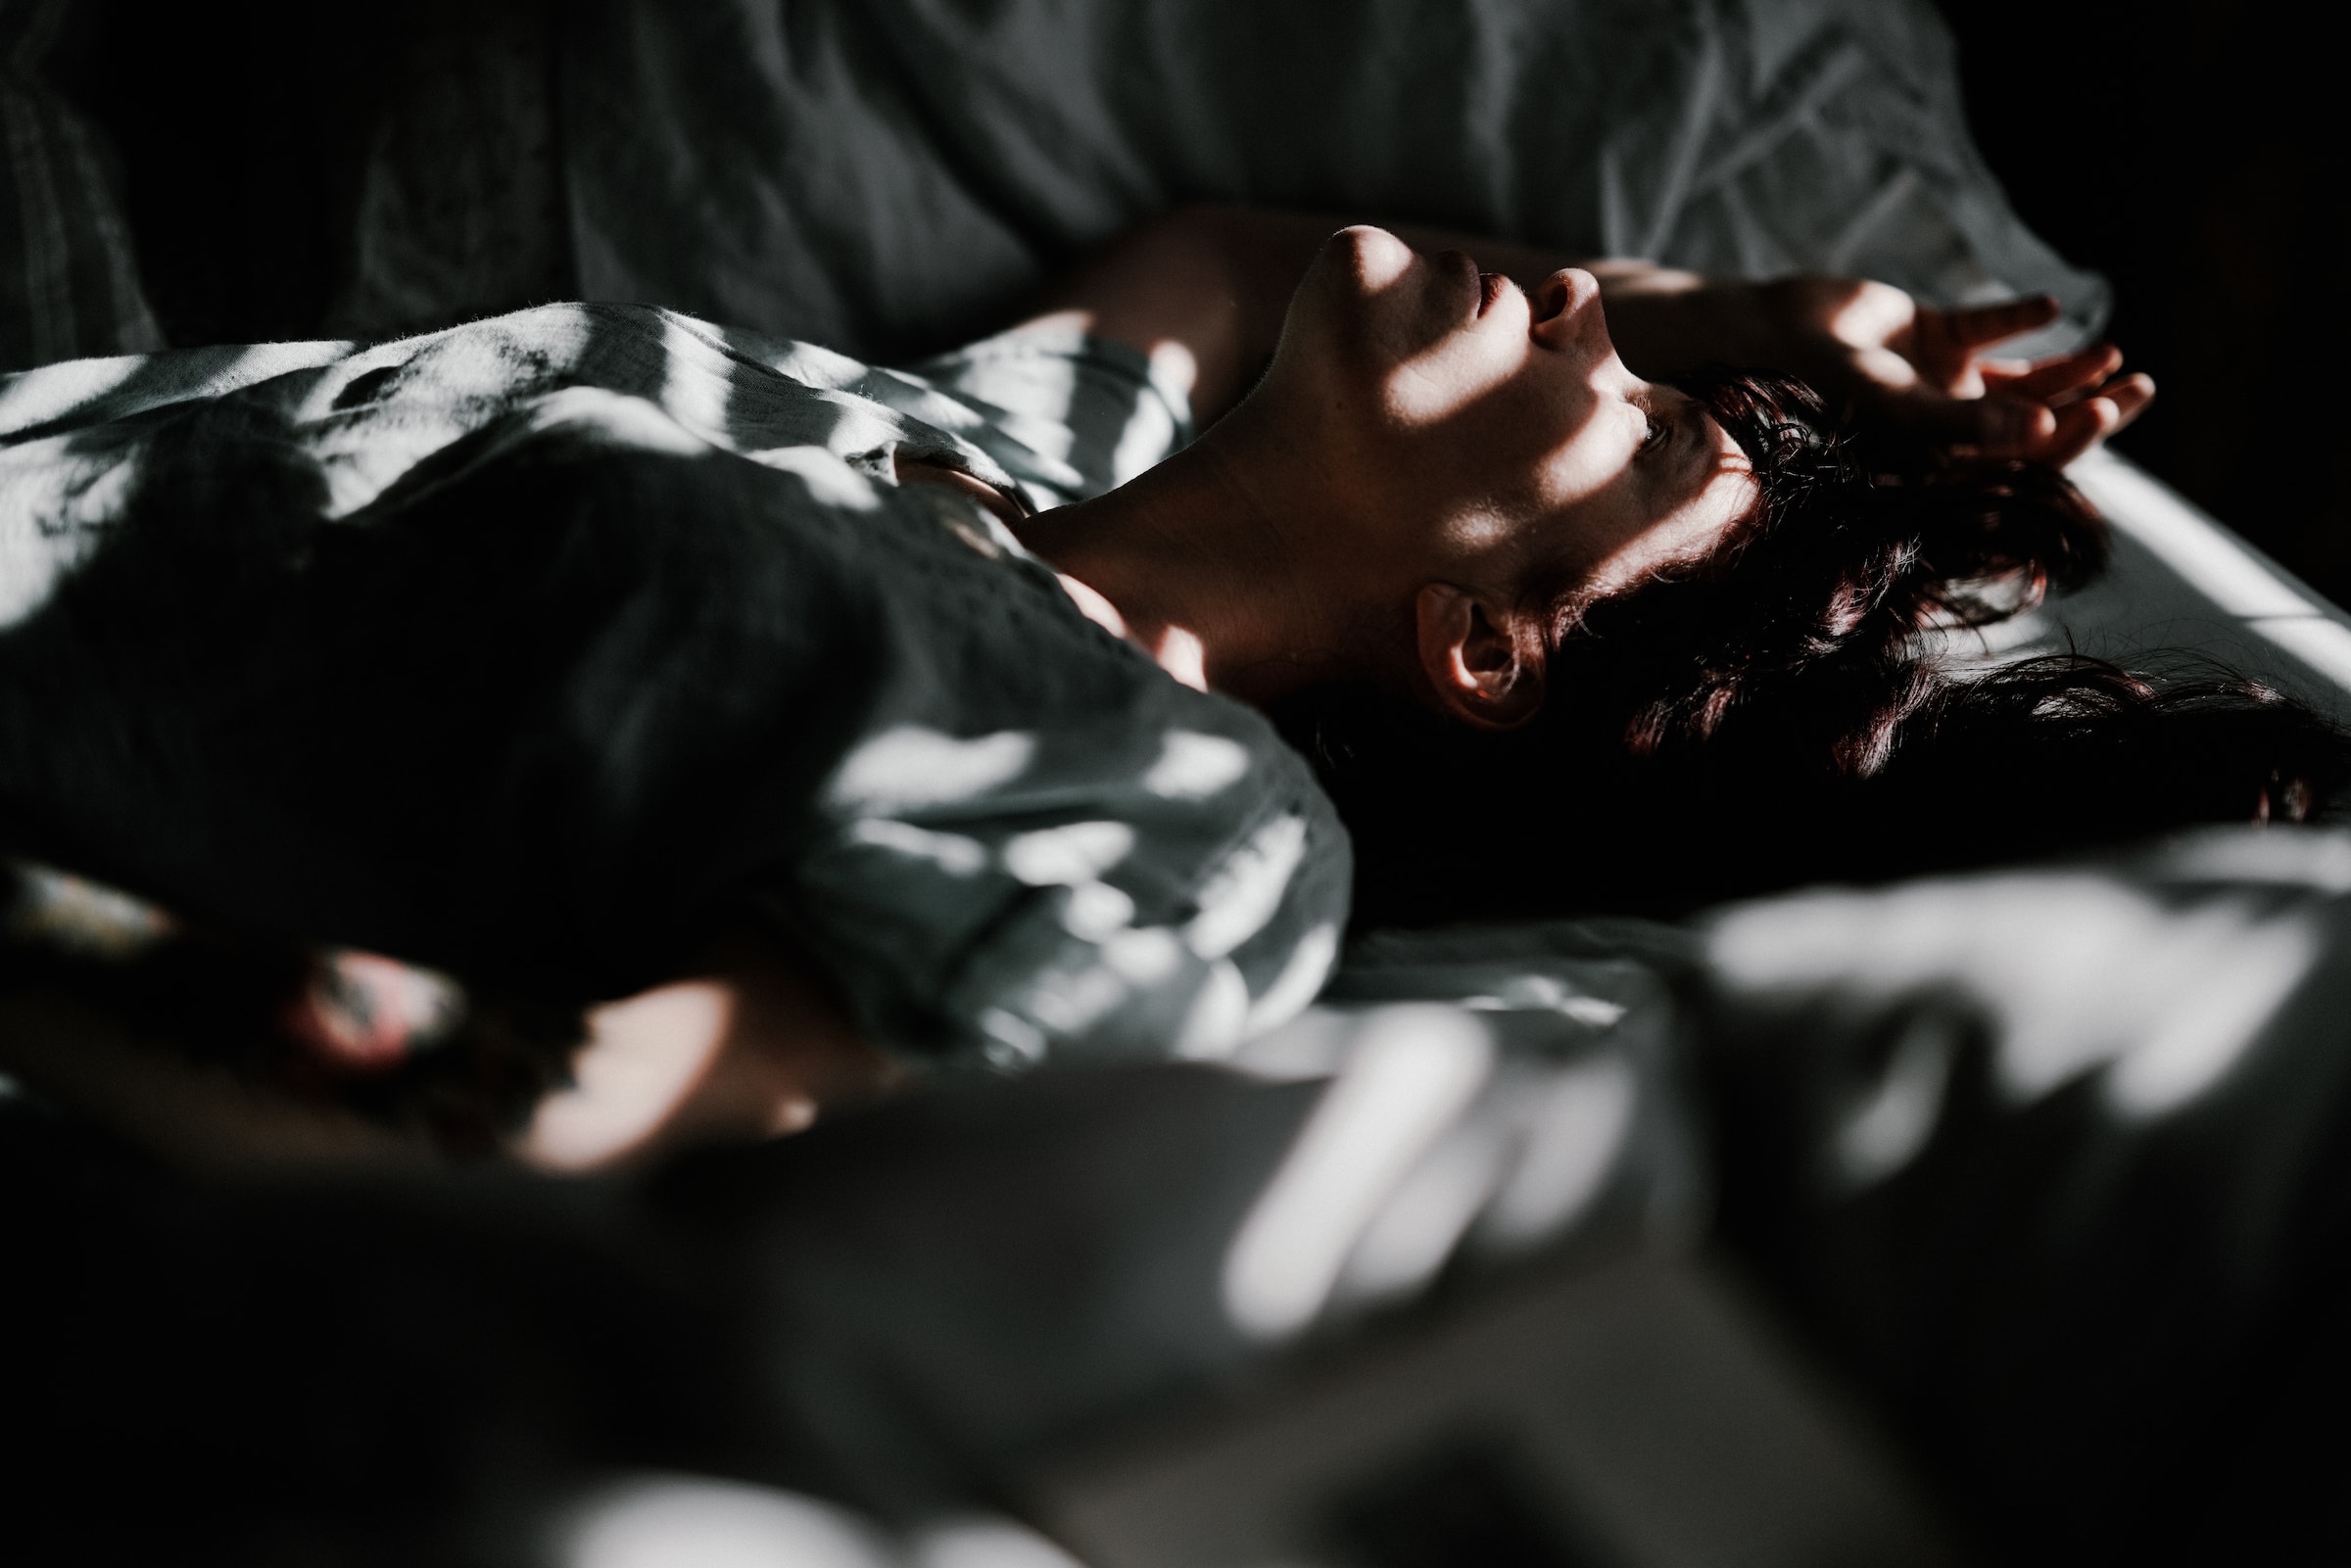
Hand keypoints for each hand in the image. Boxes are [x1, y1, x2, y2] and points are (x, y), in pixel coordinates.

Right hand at [1746, 277, 2154, 465]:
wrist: (1769, 333)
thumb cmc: (1822, 384)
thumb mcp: (1900, 407)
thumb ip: (1969, 420)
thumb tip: (2047, 429)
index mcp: (1942, 461)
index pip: (2020, 463)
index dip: (2068, 442)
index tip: (2105, 413)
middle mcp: (1949, 427)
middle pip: (2035, 422)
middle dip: (2089, 407)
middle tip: (2142, 388)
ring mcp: (1944, 381)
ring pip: (2023, 378)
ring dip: (2070, 368)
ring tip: (2112, 354)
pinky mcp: (1935, 334)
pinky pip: (1987, 328)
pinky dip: (2018, 317)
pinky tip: (2049, 308)